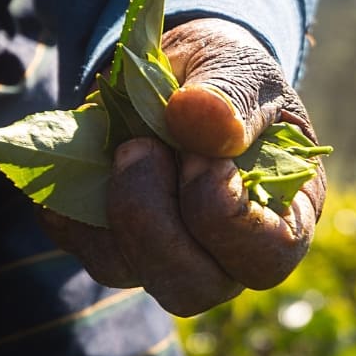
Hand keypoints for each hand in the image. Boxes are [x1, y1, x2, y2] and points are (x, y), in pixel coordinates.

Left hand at [42, 19, 325, 315]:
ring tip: (123, 142)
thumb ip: (231, 96)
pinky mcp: (115, 243)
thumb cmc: (229, 75)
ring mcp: (168, 254)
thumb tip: (202, 120)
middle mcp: (228, 253)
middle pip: (193, 287)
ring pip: (126, 271)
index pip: (266, 257)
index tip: (200, 154)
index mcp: (285, 216)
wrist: (180, 72)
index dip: (225, 218)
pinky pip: (80, 244)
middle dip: (153, 223)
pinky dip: (71, 203)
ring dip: (111, 206)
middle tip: (139, 148)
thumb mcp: (243, 68)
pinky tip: (91, 156)